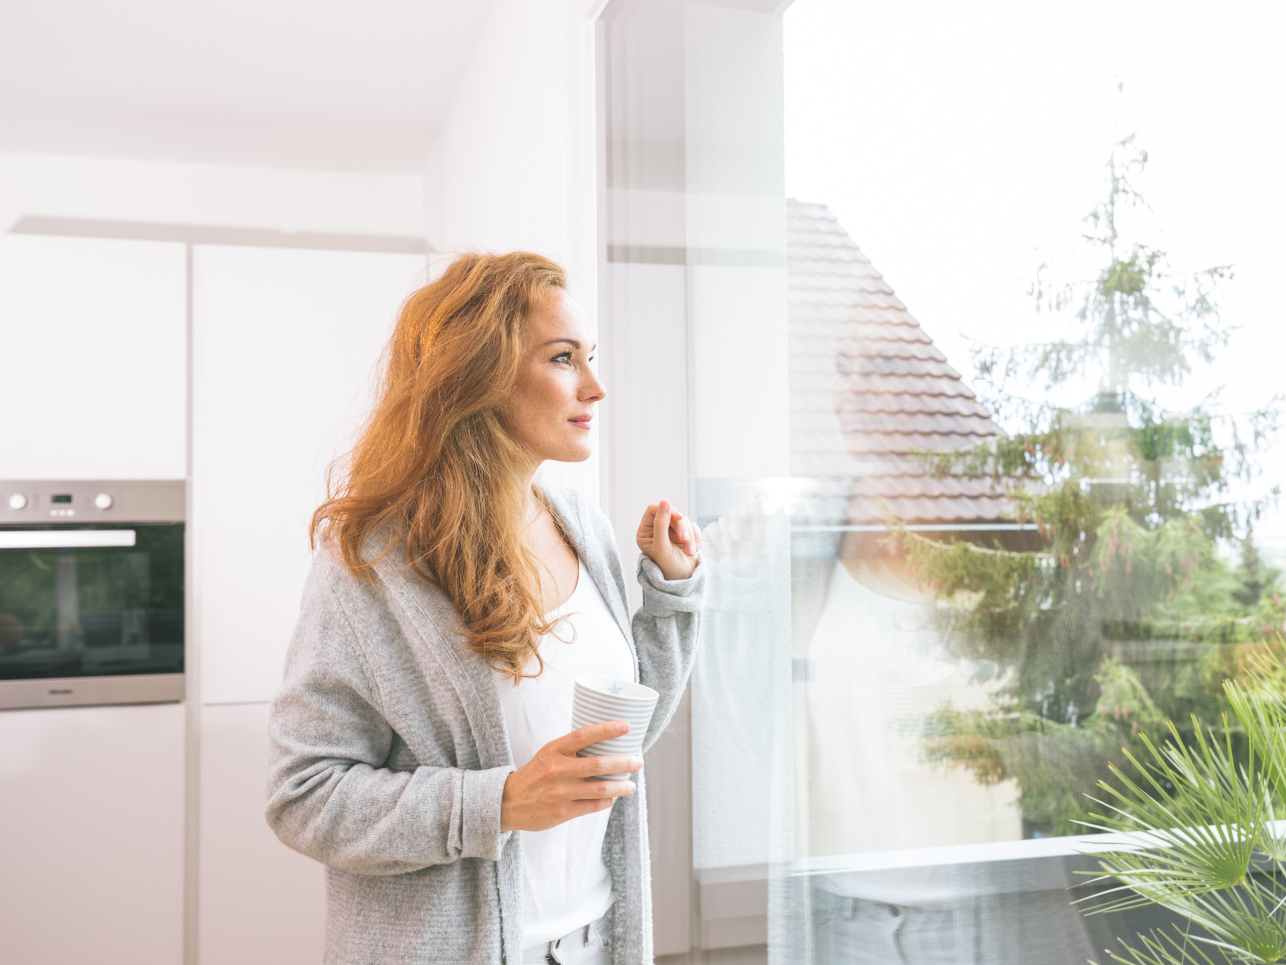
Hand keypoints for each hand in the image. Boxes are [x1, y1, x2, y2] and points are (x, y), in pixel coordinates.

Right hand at [499, 722, 641, 832]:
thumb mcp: (548, 754)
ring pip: (601, 788)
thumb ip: (572, 749)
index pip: (584, 735)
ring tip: (631, 785)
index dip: (607, 729)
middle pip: (599, 763)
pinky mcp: (562, 812)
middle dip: (624, 762)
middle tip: (638, 761)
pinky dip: (608, 800)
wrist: (507, 802)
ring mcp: (560, 792)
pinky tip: (613, 796)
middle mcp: (557, 769)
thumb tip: (607, 744)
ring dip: (622, 786)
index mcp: (554, 750)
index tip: (627, 726)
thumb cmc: (535, 774)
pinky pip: (594, 805)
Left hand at [636, 499, 701, 580]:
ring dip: (689, 535)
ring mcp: (671, 532)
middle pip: (671, 513)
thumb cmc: (668, 566)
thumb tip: (664, 501)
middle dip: (681, 527)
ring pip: (683, 520)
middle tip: (685, 539)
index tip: (678, 518)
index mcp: (645, 532)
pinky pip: (692, 527)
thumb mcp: (662, 546)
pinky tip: (693, 551)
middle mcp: (656, 530)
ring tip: (690, 551)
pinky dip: (695, 538)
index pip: (653, 509)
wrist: (684, 581)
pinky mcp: (684, 535)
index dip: (666, 511)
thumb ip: (661, 523)